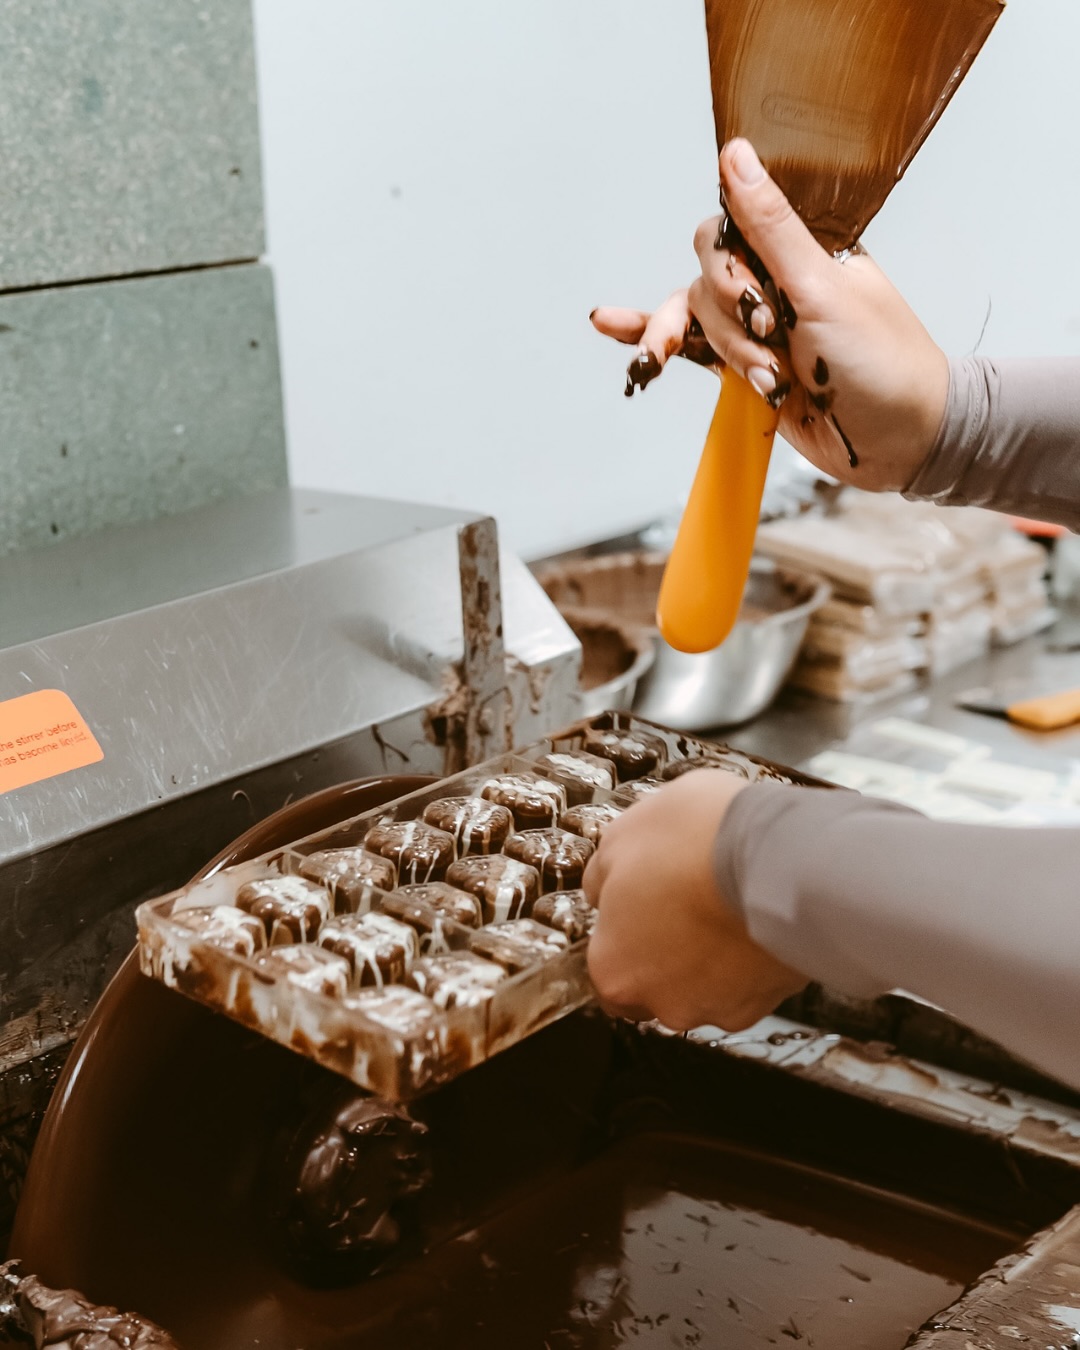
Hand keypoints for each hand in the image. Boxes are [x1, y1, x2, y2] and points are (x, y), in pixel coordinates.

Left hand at [582, 771, 805, 1030]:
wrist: (781, 853)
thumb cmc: (699, 841)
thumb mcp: (622, 834)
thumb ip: (601, 875)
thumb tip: (601, 888)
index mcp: (615, 968)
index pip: (607, 968)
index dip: (622, 933)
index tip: (636, 908)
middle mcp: (665, 1003)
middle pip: (656, 984)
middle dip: (667, 948)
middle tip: (682, 899)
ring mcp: (720, 1006)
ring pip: (706, 986)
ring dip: (710, 954)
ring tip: (723, 902)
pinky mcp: (769, 999)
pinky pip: (750, 983)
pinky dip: (750, 956)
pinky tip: (751, 916)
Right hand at [592, 138, 949, 492]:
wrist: (898, 441)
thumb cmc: (881, 362)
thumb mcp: (822, 288)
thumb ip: (770, 227)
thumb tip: (735, 154)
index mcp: (801, 246)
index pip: (730, 228)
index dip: (730, 269)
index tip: (756, 303)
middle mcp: (775, 278)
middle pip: (707, 277)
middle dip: (731, 320)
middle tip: (772, 344)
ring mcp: (757, 324)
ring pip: (698, 318)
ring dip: (723, 351)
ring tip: (761, 378)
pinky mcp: (743, 365)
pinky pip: (689, 346)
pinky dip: (650, 336)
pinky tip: (613, 327)